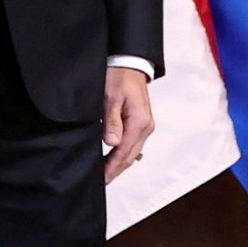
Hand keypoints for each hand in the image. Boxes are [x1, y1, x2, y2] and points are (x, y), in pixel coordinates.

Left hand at [103, 63, 155, 181]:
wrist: (130, 64)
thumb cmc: (119, 77)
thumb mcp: (111, 97)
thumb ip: (112, 121)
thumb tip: (112, 143)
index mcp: (139, 123)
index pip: (124, 152)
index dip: (112, 167)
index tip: (102, 178)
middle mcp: (146, 127)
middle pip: (130, 156)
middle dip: (116, 170)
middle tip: (102, 181)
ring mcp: (145, 126)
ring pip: (133, 151)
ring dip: (120, 164)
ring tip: (106, 174)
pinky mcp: (141, 123)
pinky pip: (133, 144)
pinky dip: (124, 154)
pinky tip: (115, 160)